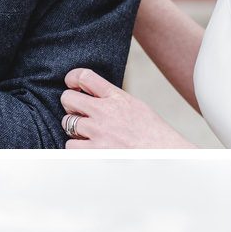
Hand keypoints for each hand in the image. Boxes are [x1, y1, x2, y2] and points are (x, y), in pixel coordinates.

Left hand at [60, 67, 191, 148]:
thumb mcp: (135, 106)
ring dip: (75, 128)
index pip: (86, 77)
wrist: (163, 154)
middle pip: (68, 98)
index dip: (73, 77)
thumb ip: (113, 99)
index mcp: (117, 97)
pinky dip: (77, 146)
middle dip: (70, 104)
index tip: (71, 83)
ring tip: (91, 133)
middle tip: (77, 111)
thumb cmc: (151, 132)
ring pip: (67, 123)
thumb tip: (91, 94)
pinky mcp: (93, 150)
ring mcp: (97, 131)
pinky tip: (90, 146)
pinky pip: (70, 145)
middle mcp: (104, 111)